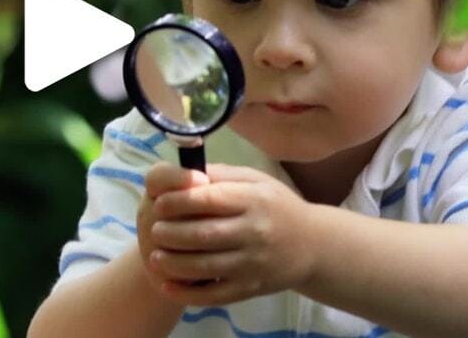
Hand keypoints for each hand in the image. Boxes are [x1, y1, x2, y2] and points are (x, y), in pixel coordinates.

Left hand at [145, 163, 316, 305]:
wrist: (313, 245)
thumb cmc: (277, 206)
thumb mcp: (256, 180)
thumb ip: (221, 175)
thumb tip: (184, 172)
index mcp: (253, 200)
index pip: (209, 199)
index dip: (179, 201)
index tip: (159, 203)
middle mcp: (254, 232)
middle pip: (204, 235)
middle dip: (172, 233)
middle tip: (154, 231)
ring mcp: (253, 263)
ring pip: (206, 267)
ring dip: (174, 264)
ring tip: (155, 257)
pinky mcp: (251, 288)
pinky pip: (215, 294)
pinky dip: (188, 293)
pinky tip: (168, 287)